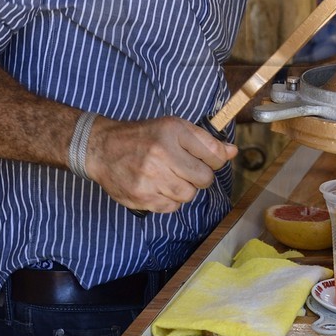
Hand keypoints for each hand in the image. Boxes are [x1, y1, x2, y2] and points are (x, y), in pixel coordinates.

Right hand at [85, 116, 236, 214]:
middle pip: (204, 179)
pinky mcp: (142, 196)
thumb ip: (205, 141)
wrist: (102, 149)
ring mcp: (151, 177)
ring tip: (169, 177)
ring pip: (189, 195)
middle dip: (199, 177)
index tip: (204, 159)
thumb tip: (232, 152)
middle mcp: (162, 153)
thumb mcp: (174, 128)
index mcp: (173, 131)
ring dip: (184, 189)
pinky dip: (169, 200)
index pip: (214, 155)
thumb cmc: (143, 137)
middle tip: (184, 170)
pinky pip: (172, 207)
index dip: (215, 160)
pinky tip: (157, 187)